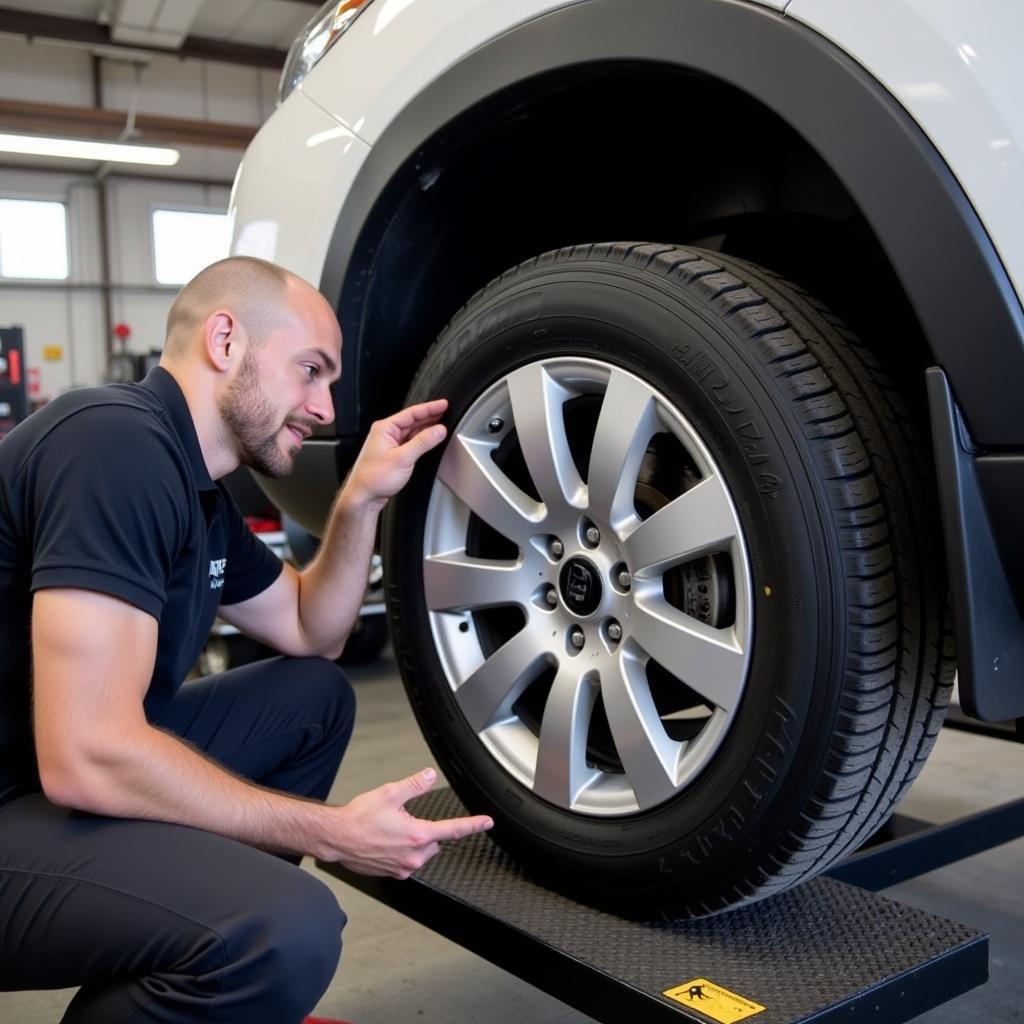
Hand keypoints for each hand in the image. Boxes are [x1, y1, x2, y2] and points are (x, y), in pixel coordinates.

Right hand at [327, 767, 492, 878]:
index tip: (487, 822)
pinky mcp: (392, 873)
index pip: (454, 829)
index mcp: (417, 835)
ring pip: (422, 852)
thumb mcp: (390, 793)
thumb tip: (430, 775)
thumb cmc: (359, 818)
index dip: (473, 824)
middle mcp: (413, 855)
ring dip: (414, 841)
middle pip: (435, 841)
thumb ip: (414, 785)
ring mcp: (403, 867)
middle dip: (427, 830)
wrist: (336, 838)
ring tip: (391, 831)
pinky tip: (384, 842)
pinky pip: (406, 861)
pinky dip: (401, 851)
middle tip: (404, 819)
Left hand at [341, 399, 448, 510]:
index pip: (412, 413)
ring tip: (442, 424)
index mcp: (385, 428)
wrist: (364, 496)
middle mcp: (386, 434)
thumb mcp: (403, 458)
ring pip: (412, 431)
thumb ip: (423, 442)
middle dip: (430, 416)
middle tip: (446, 411)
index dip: (430, 408)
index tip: (443, 404)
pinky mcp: (393, 454)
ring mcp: (389, 444)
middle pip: (412, 420)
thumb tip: (438, 430)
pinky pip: (410, 442)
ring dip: (427, 428)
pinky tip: (430, 440)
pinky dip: (422, 440)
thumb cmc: (373, 478)